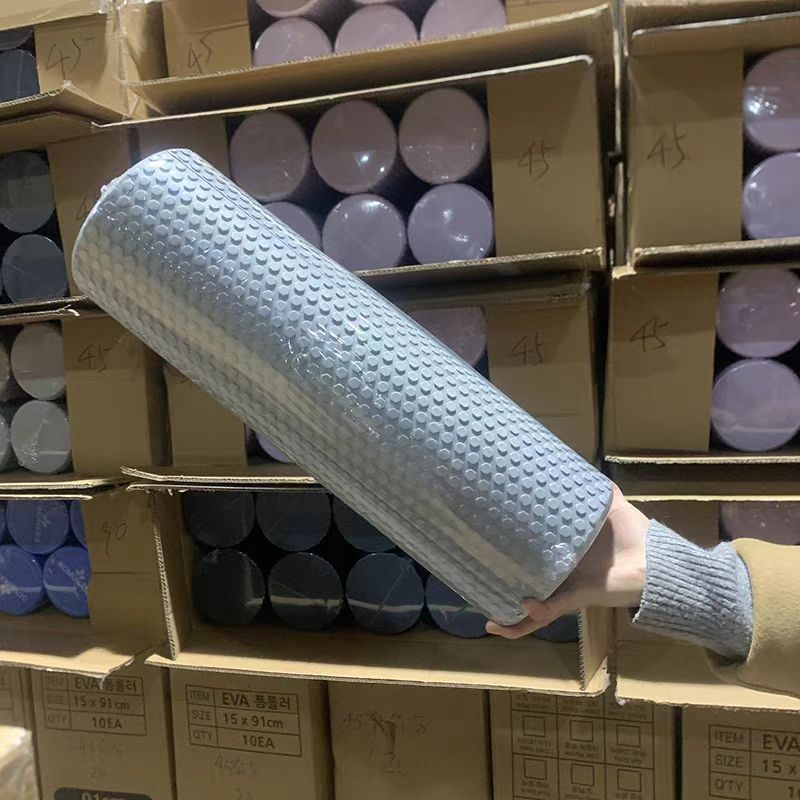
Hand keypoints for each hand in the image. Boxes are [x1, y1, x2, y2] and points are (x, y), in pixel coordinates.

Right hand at [486, 484, 648, 638]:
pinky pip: (551, 610)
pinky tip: (522, 604)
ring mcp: (568, 590)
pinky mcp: (576, 597)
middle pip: (531, 589)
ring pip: (536, 611)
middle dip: (507, 596)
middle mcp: (564, 575)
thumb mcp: (613, 508)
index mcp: (568, 555)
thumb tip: (585, 468)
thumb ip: (600, 491)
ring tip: (491, 621)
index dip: (518, 556)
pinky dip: (534, 612)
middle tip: (482, 588)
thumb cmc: (635, 535)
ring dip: (513, 621)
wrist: (656, 563)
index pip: (539, 557)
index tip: (493, 545)